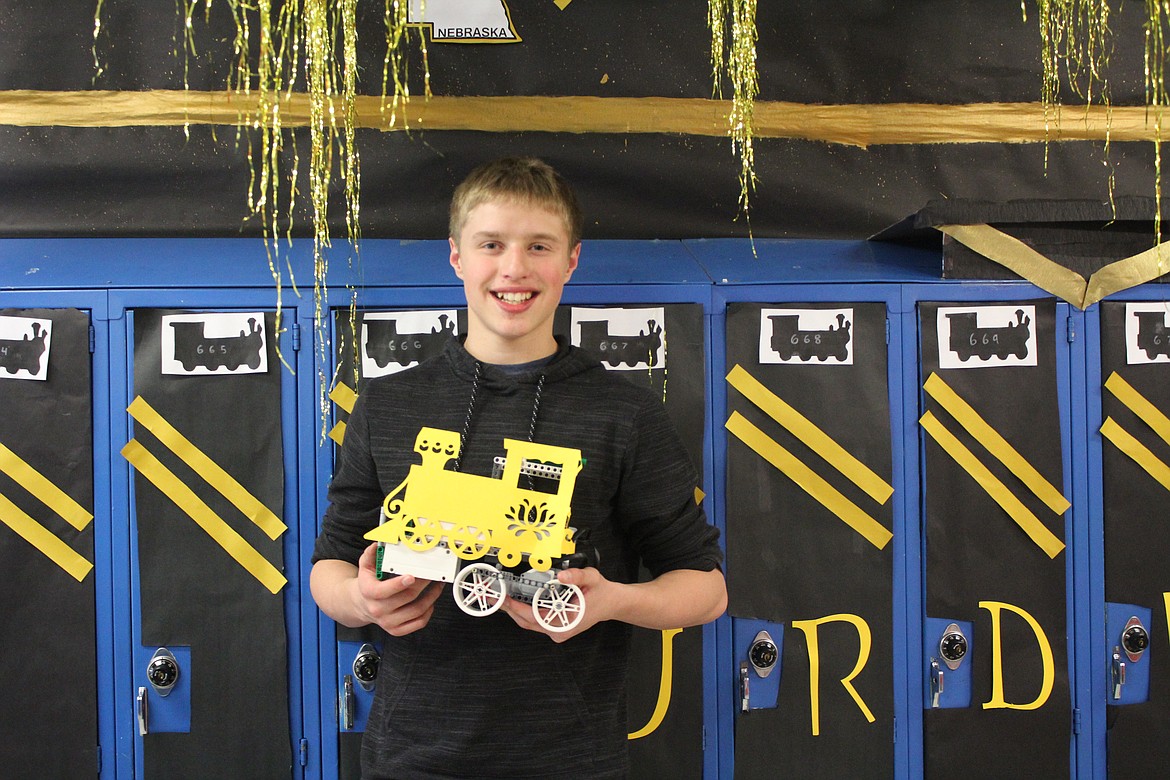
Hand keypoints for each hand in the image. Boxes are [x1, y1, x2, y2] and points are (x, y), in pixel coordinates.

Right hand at [353, 543, 442, 635]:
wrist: (362, 605)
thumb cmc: (368, 585)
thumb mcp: (366, 568)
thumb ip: (371, 555)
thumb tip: (378, 545)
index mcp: (369, 593)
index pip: (383, 591)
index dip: (399, 584)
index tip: (411, 576)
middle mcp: (378, 609)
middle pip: (406, 597)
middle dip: (423, 584)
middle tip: (431, 574)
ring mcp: (388, 622)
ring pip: (416, 611)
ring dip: (431, 597)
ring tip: (436, 586)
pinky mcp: (396, 630)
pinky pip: (418, 623)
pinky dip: (429, 612)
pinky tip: (431, 602)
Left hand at [501, 566, 620, 642]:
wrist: (611, 603)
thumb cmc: (602, 594)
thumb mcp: (592, 578)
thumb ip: (577, 575)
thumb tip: (562, 576)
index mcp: (566, 623)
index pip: (535, 617)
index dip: (517, 608)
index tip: (505, 599)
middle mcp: (558, 631)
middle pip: (526, 622)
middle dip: (509, 609)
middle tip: (493, 596)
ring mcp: (555, 631)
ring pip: (528, 623)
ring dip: (513, 611)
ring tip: (499, 598)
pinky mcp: (553, 628)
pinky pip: (533, 621)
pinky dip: (522, 611)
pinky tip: (513, 601)